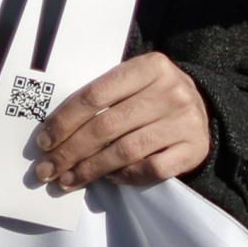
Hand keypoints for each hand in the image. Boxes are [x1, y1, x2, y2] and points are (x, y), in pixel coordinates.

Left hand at [34, 51, 209, 192]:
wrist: (203, 110)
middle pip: (107, 126)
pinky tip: (108, 179)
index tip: (44, 141)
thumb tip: (55, 134)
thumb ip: (102, 99)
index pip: (96, 95)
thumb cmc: (154, 96)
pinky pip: (150, 169)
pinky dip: (124, 176)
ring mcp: (184, 121)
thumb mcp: (134, 83)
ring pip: (125, 151)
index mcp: (150, 66)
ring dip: (90, 169)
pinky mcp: (193, 149)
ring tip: (67, 180)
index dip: (65, 120)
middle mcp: (170, 90)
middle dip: (70, 151)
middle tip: (47, 170)